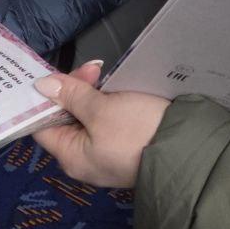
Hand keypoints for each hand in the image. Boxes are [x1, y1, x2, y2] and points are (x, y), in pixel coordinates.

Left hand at [32, 65, 170, 188]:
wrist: (187, 150)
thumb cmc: (137, 132)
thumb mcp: (101, 109)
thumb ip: (71, 95)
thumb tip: (41, 86)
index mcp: (71, 156)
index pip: (42, 125)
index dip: (43, 98)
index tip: (52, 72)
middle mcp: (84, 159)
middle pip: (65, 118)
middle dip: (73, 89)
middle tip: (92, 69)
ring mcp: (104, 153)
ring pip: (86, 116)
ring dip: (90, 93)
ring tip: (101, 72)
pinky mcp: (123, 145)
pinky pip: (105, 121)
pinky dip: (105, 103)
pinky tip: (113, 87)